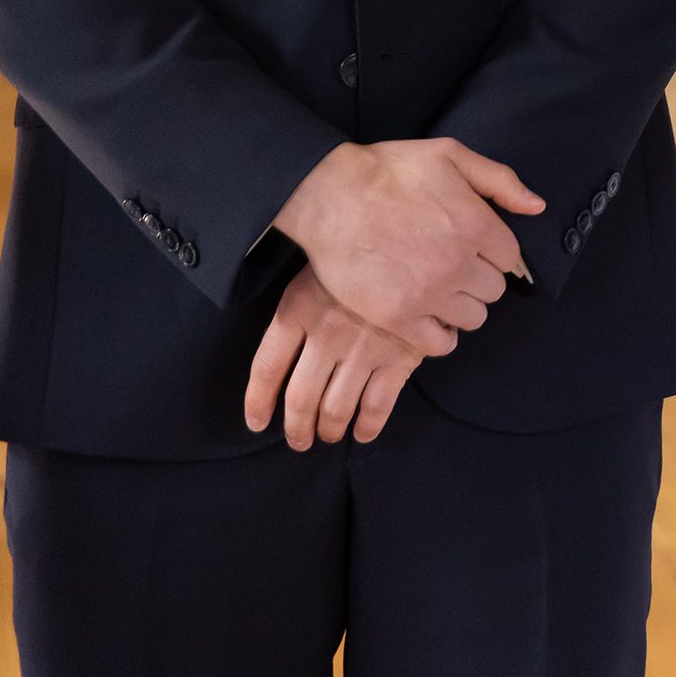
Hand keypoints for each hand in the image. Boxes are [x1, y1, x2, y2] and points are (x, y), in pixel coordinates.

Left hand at [244, 266, 425, 450]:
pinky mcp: (399, 356)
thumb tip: (283, 352)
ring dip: (329, 430)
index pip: (266, 369)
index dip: (258, 402)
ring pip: (335, 409)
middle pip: (300, 399)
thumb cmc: (363, 254)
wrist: (417, 238)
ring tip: (329, 434)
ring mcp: (364, 349)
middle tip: (299, 439)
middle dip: (297, 427)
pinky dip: (367, 427)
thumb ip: (299, 310)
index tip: (258, 422)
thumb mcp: (318, 270)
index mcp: (299, 310)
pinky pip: (376, 406)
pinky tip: (362, 432)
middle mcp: (327, 335)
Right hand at [271, 139, 542, 354]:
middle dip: (480, 278)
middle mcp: (458, 264)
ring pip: (473, 318)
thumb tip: (537, 206)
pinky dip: (441, 335)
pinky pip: (440, 344)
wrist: (329, 195)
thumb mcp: (451, 155)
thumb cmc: (389, 171)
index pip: (511, 256)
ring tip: (442, 290)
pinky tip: (431, 317)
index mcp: (477, 225)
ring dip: (462, 306)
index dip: (494, 250)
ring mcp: (428, 294)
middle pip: (494, 289)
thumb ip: (500, 180)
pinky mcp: (396, 317)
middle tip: (455, 267)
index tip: (475, 246)